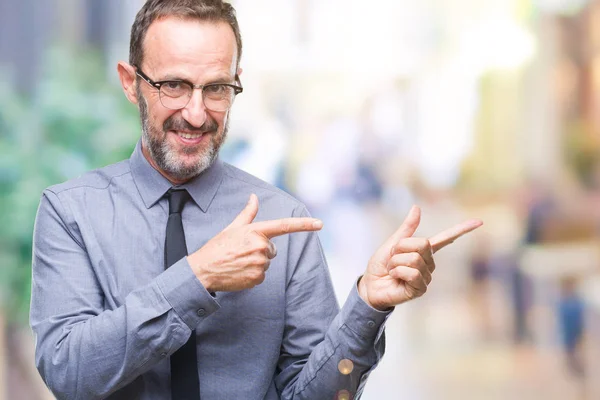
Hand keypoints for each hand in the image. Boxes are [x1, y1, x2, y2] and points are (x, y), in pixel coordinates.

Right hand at [187, 194, 322, 291]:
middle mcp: (261, 246)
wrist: (203, 270)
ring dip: (257, 262)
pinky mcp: (258, 278)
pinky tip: (240, 272)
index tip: (320, 224)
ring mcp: (260, 263)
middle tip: (242, 252)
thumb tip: (254, 197)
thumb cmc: (218, 247)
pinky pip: (263, 275)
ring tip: (239, 262)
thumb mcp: (233, 228)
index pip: (284, 226)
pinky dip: (254, 274)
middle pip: (272, 249)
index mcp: (256, 231)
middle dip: (261, 250)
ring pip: (267, 262)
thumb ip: (248, 213)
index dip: (304, 225)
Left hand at [358, 206, 482, 310]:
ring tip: (393, 270)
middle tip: (393, 258)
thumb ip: (406, 228)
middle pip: (422, 244)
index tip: (479, 221)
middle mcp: (429, 263)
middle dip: (400, 248)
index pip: (446, 238)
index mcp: (424, 250)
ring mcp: (426, 277)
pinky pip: (412, 272)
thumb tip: (417, 207)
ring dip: (396, 262)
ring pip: (414, 259)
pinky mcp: (421, 289)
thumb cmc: (381, 265)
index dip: (462, 229)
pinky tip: (395, 278)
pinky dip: (398, 272)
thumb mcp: (392, 243)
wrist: (370, 285)